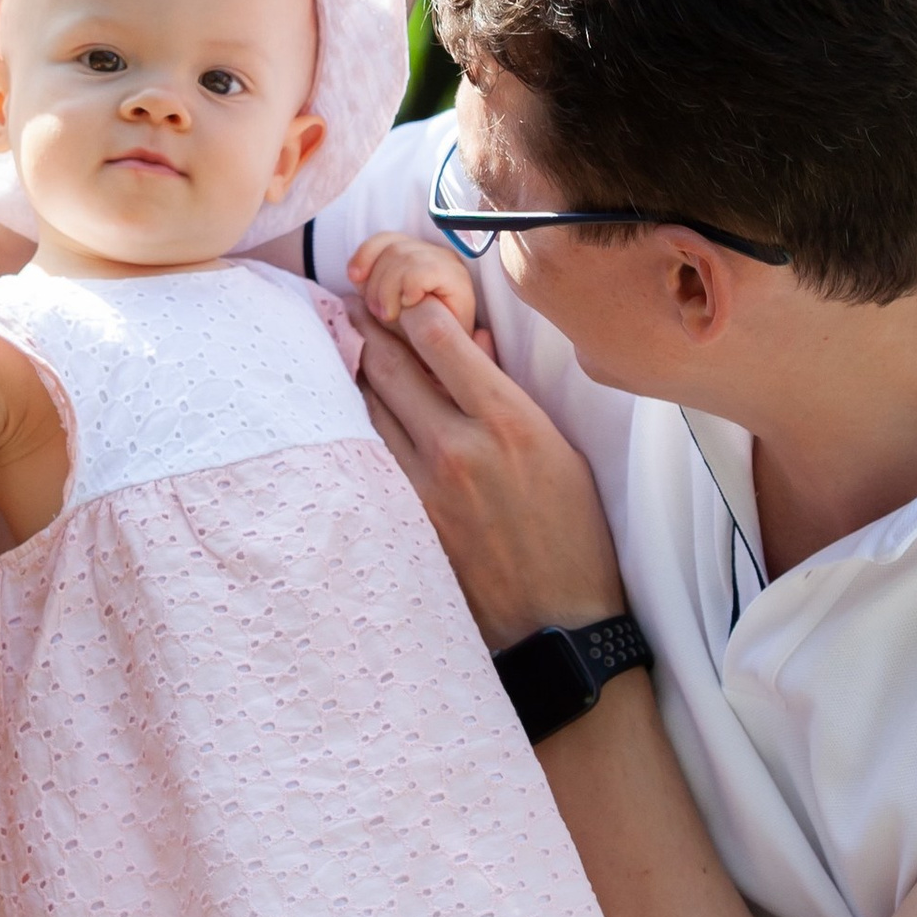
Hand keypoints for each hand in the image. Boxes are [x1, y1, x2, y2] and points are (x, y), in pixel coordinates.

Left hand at [346, 229, 480, 338]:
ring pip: (403, 257)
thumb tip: (354, 273)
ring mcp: (450, 265)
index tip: (354, 278)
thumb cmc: (411, 336)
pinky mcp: (459, 280)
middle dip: (376, 282)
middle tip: (379, 311)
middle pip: (392, 248)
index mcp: (417, 254)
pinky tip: (411, 306)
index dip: (365, 254)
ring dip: (388, 290)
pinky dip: (408, 289)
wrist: (438, 361)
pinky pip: (420, 271)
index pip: (386, 239)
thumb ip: (369, 284)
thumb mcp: (382, 304)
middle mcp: (436, 254)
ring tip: (392, 314)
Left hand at [356, 294, 625, 648]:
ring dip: (355, 368)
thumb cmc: (572, 532)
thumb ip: (507, 394)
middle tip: (354, 305)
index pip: (439, 338)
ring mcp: (423, 483)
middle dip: (368, 326)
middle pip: (389, 365)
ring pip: (368, 405)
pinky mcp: (404, 515)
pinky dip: (359, 420)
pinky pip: (370, 451)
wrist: (555, 621)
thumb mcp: (559, 449)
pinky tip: (351, 404)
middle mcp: (459, 445)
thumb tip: (471, 344)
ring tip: (345, 343)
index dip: (414, 307)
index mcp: (508, 420)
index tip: (404, 295)